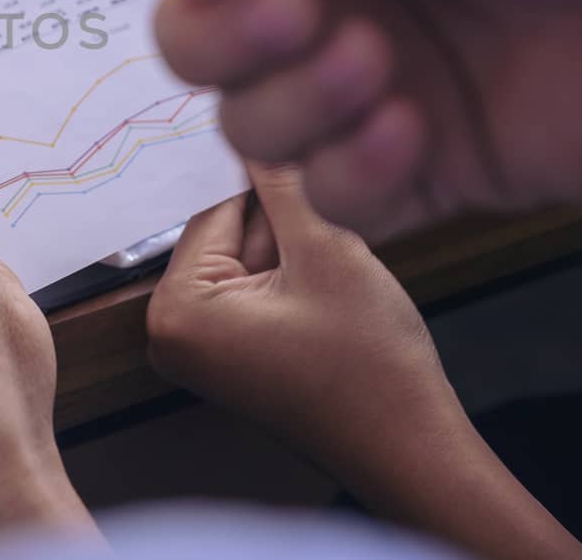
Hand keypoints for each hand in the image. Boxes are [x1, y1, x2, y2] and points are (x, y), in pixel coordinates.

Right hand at [29, 0, 581, 237]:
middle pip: (189, 39)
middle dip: (221, 33)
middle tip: (297, 6)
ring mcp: (372, 76)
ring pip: (246, 123)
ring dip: (294, 99)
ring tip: (379, 62)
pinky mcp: (425, 161)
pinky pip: (332, 194)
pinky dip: (357, 169)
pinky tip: (416, 128)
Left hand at [146, 163, 451, 477]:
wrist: (412, 450)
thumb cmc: (371, 366)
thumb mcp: (327, 252)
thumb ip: (284, 185)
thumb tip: (259, 131)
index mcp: (175, 310)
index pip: (212, 207)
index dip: (269, 188)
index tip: (308, 177)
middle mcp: (169, 331)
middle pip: (224, 233)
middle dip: (282, 228)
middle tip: (329, 248)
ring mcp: (198, 348)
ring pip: (245, 256)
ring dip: (292, 251)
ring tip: (335, 283)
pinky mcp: (229, 355)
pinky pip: (253, 287)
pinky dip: (292, 278)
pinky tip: (331, 300)